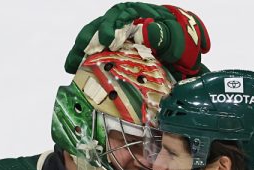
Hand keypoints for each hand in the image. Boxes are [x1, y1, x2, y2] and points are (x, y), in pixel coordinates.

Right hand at [65, 3, 210, 78]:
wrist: (182, 52)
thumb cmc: (179, 41)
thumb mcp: (178, 37)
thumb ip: (166, 34)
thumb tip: (149, 30)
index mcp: (138, 14)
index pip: (121, 15)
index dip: (111, 26)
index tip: (107, 41)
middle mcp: (123, 22)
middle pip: (101, 25)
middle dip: (90, 37)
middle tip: (83, 51)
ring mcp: (116, 36)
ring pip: (94, 37)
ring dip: (81, 50)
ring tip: (71, 65)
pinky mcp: (112, 50)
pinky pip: (95, 52)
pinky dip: (84, 60)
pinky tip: (75, 70)